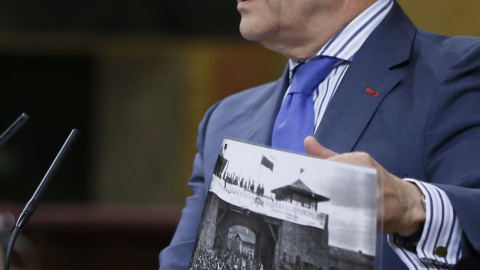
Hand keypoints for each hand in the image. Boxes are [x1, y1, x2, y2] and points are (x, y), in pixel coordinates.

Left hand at [304, 136, 425, 235]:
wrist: (406, 203)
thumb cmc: (375, 181)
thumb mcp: (354, 164)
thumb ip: (328, 155)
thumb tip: (307, 141)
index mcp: (360, 160)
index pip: (328, 165)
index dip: (314, 176)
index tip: (305, 184)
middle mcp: (368, 174)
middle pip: (333, 182)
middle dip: (320, 192)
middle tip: (311, 200)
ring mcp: (374, 194)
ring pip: (341, 200)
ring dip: (330, 206)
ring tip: (324, 209)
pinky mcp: (377, 213)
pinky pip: (353, 216)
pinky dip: (342, 218)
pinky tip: (338, 219)